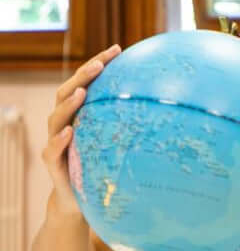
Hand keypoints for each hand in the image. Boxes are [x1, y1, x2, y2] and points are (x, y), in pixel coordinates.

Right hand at [41, 44, 120, 218]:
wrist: (78, 202)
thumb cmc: (103, 167)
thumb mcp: (121, 144)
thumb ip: (135, 124)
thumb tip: (175, 107)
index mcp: (81, 114)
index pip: (86, 82)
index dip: (99, 63)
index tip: (118, 48)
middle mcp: (64, 124)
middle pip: (67, 92)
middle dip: (82, 76)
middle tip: (99, 65)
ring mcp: (56, 143)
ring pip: (55, 117)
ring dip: (69, 104)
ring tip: (82, 93)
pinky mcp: (53, 165)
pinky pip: (52, 151)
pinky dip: (59, 140)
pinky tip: (69, 132)